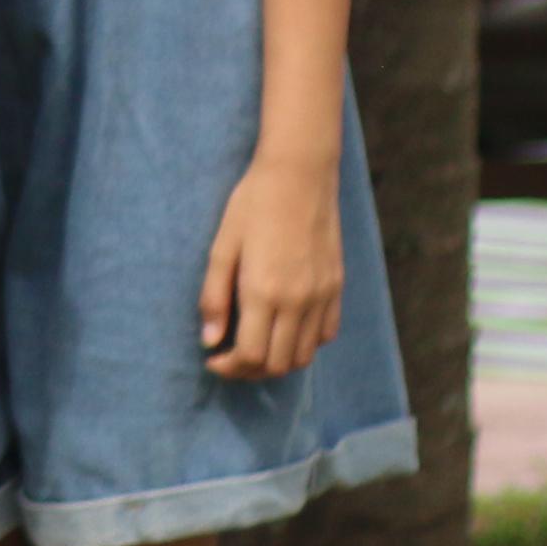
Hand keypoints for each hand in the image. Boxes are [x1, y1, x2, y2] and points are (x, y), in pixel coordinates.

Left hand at [200, 157, 346, 379]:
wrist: (300, 174)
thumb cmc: (253, 204)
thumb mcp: (222, 246)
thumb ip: (214, 296)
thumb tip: (210, 341)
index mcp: (264, 292)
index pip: (251, 356)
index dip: (229, 368)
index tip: (213, 360)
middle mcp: (298, 301)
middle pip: (278, 364)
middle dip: (250, 371)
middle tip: (230, 359)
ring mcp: (322, 296)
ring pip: (304, 355)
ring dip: (278, 362)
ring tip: (256, 348)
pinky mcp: (337, 287)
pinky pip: (325, 334)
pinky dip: (305, 344)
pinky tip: (285, 330)